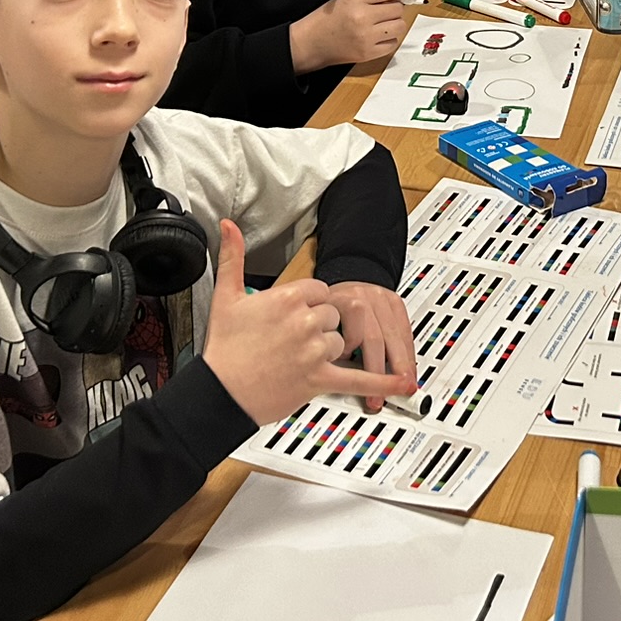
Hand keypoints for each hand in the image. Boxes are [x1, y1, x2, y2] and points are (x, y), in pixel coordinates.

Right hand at [204, 221, 415, 423]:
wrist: (219, 393)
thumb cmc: (223, 348)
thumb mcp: (226, 295)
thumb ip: (233, 256)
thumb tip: (229, 226)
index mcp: (289, 298)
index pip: (320, 290)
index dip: (310, 303)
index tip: (298, 313)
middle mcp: (306, 321)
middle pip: (333, 315)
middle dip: (319, 326)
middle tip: (293, 339)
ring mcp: (314, 351)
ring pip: (341, 341)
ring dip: (328, 350)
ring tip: (299, 359)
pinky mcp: (319, 379)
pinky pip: (357, 378)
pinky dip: (382, 383)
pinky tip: (401, 382)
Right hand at [289, 0, 419, 72]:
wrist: (311, 42)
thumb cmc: (327, 18)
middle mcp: (361, 17)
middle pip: (397, 9)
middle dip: (395, 7)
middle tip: (384, 9)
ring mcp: (366, 37)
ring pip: (399, 26)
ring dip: (393, 23)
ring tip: (379, 22)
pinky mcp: (368, 53)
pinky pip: (393, 43)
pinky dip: (389, 38)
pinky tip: (376, 35)